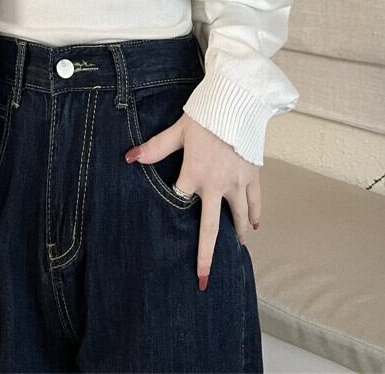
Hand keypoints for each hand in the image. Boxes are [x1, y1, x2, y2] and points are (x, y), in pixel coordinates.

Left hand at [124, 113, 260, 290]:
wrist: (239, 103)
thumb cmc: (206, 116)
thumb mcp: (178, 131)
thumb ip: (156, 148)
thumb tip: (129, 158)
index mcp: (194, 175)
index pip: (179, 200)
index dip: (174, 206)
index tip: (170, 218)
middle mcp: (216, 186)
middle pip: (210, 229)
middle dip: (205, 256)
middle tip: (202, 279)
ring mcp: (237, 183)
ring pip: (237, 218)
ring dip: (235, 235)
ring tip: (234, 250)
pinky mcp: (253, 176)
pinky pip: (255, 202)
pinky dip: (254, 215)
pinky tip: (254, 226)